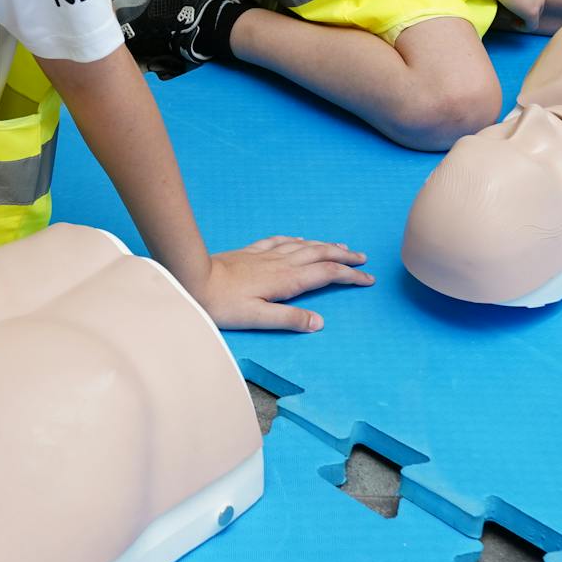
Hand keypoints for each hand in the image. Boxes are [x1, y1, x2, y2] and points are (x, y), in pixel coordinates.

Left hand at [191, 237, 372, 331]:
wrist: (194, 278)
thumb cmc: (223, 303)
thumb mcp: (257, 318)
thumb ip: (288, 319)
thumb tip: (318, 322)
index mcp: (287, 280)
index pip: (327, 274)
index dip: (350, 276)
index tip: (367, 279)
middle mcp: (281, 262)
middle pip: (321, 255)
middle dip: (344, 257)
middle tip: (363, 259)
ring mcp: (267, 254)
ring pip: (304, 245)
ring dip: (325, 245)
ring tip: (341, 246)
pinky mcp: (253, 251)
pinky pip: (282, 240)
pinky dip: (298, 239)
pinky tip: (301, 239)